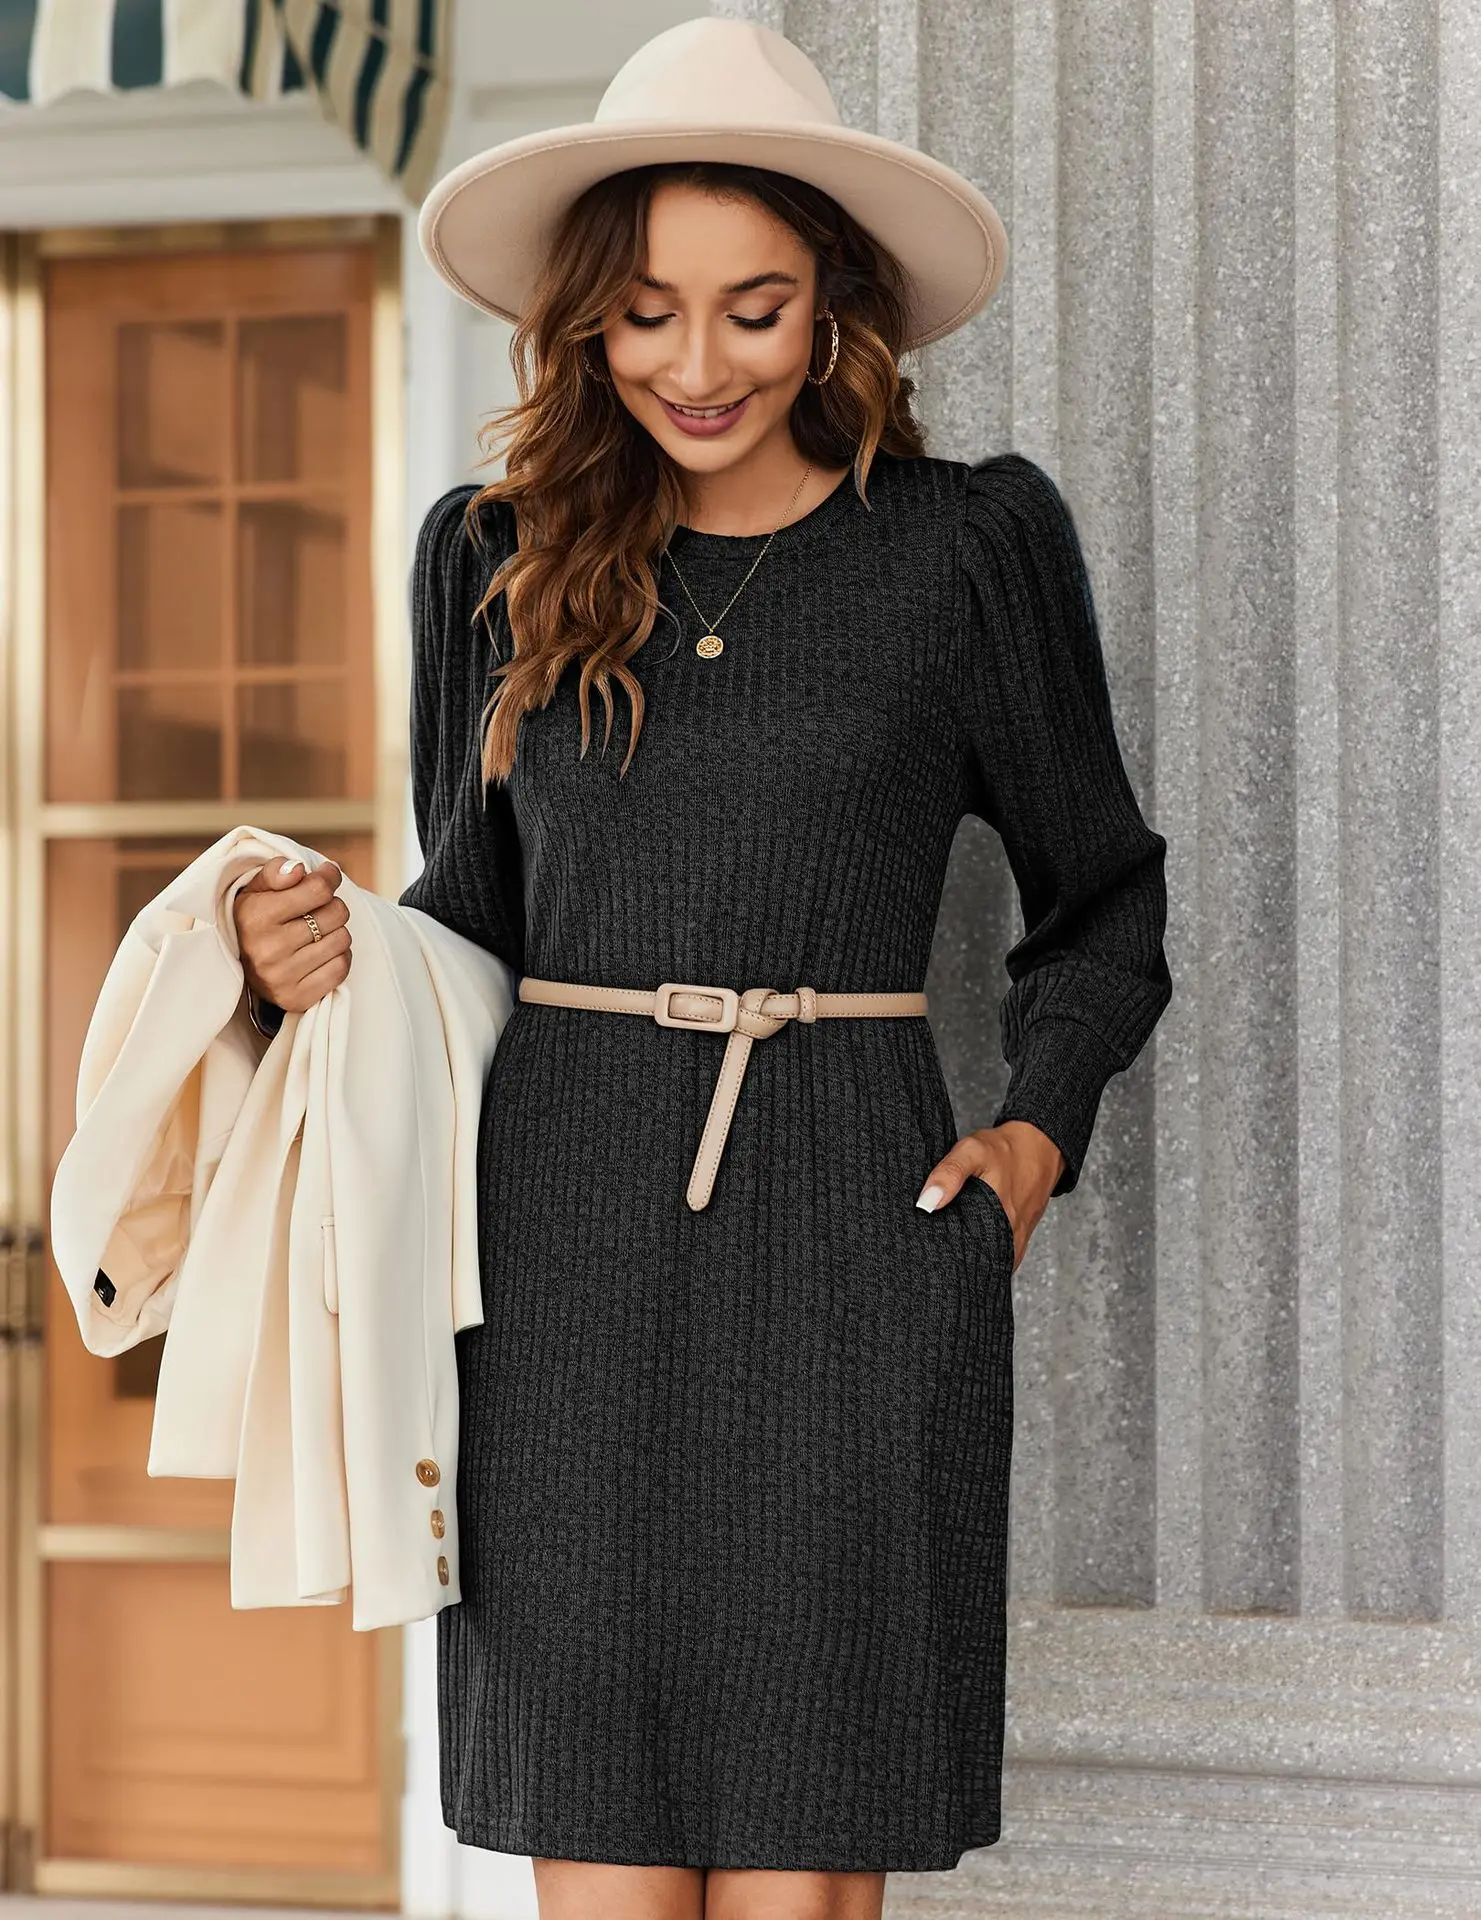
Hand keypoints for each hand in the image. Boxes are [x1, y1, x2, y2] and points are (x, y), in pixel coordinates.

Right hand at [233, 856, 350, 1013]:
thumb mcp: (257, 889)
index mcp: (255, 917)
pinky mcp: (296, 998)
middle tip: (318, 910)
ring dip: (337, 932)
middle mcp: (267, 949)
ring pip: (342, 940)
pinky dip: (339, 957)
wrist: (241, 966)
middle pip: (336, 913)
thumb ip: (276, 871)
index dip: (329, 878)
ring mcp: (282, 977)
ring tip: (318, 932)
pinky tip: (322, 953)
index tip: (326, 876)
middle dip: (332, 906)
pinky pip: (341, 969)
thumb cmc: (257, 919)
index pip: (318, 889)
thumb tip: (299, 869)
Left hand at [914, 1120, 1066, 1269]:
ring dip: (971, 1260)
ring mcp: (1017, 1239)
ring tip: (949, 1252)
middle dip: (955, 1263)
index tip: (927, 1254)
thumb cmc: (1006, 1149)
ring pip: (991, 1263)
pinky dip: (985, 1253)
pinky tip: (970, 1244)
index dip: (943, 1259)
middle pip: (978, 1264)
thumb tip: (926, 1203)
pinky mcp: (1019, 1237)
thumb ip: (949, 1173)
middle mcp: (1010, 1237)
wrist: (1041, 1145)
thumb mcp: (973, 1151)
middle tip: (934, 1253)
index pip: (966, 1259)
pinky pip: (1001, 1256)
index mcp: (998, 1221)